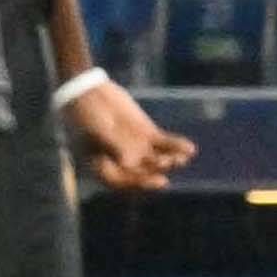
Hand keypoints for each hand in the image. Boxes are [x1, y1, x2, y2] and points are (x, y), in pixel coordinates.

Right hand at [66, 81, 195, 190]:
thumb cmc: (85, 114)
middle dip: (157, 171)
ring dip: (169, 161)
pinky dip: (176, 147)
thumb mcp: (97, 130)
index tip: (158, 181)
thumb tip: (128, 162)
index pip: (124, 182)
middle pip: (142, 174)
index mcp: (103, 168)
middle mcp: (122, 163)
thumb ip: (114, 145)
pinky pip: (164, 144)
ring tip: (181, 159)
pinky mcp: (147, 135)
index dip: (141, 183)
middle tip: (168, 164)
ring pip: (156, 160)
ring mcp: (136, 149)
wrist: (89, 92)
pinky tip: (190, 150)